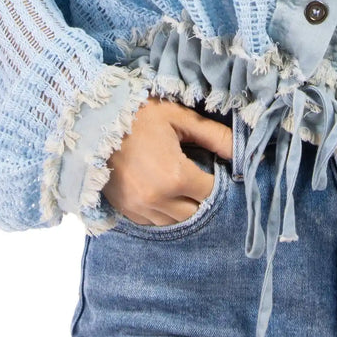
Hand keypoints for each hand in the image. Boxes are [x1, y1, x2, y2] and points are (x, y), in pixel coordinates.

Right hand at [102, 97, 233, 225]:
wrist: (91, 121)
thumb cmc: (138, 115)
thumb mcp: (180, 119)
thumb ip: (216, 137)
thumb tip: (245, 153)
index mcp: (175, 176)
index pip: (212, 193)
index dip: (220, 181)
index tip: (217, 168)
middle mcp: (157, 199)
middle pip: (196, 213)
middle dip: (203, 197)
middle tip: (201, 176)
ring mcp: (138, 208)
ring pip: (175, 221)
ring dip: (184, 206)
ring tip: (182, 183)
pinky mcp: (125, 211)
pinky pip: (154, 221)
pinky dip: (163, 210)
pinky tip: (163, 190)